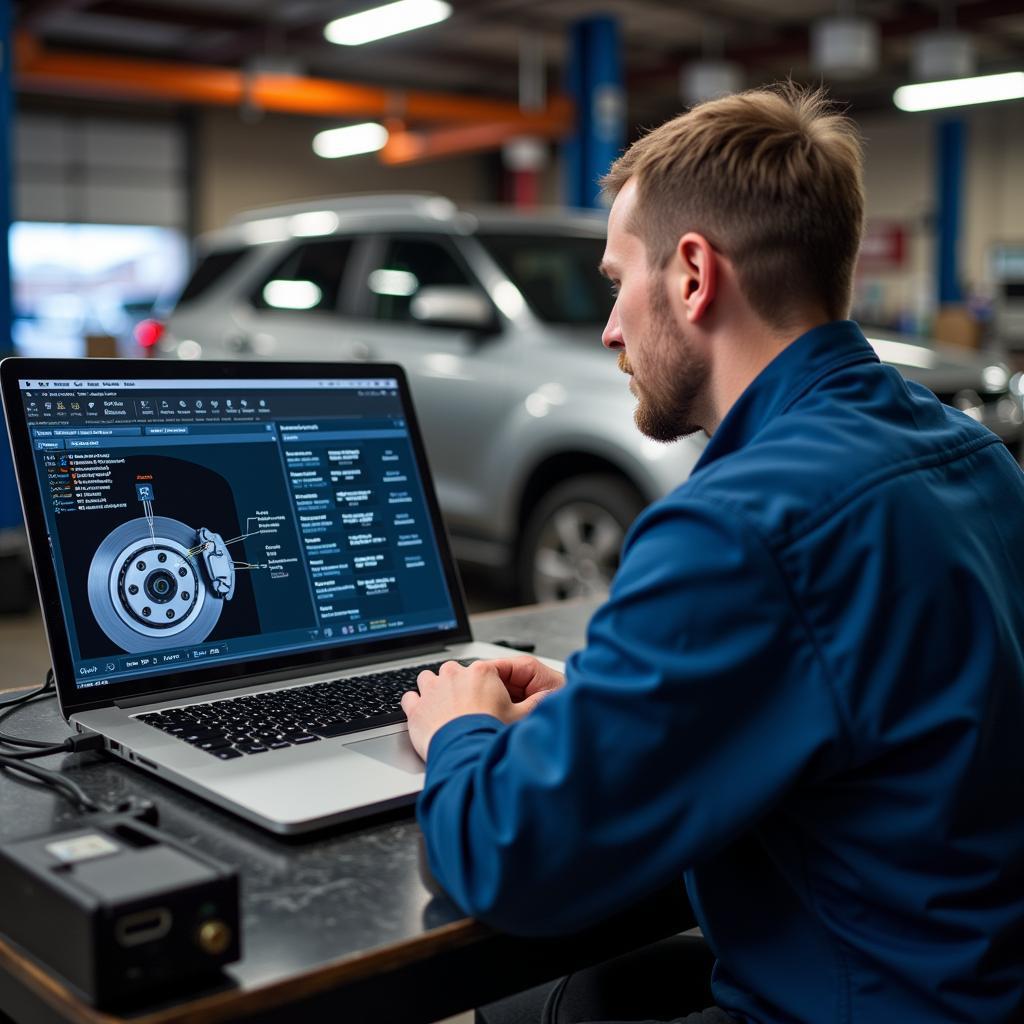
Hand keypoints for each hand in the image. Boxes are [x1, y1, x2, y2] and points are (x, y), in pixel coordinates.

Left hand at [400, 657, 564, 760]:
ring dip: (433, 690)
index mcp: (480, 672)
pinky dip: (415, 705)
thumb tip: (551, 698)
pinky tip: (425, 715)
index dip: (484, 685)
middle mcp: (454, 674)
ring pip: (427, 679)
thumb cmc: (490, 734)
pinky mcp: (415, 706)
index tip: (484, 698)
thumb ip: (537, 703)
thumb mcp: (521, 717)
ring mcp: (431, 689)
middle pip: (453, 672)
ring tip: (443, 708)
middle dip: (457, 685)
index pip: (482, 670)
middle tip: (466, 707)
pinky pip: (409, 698)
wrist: (464, 753)